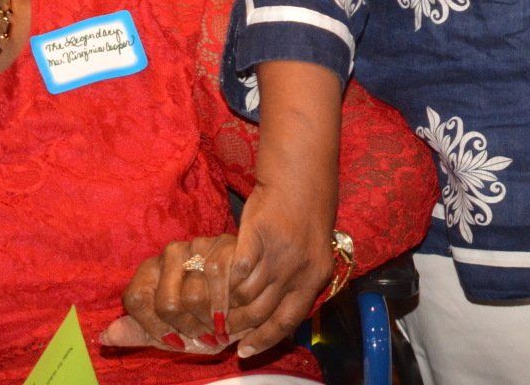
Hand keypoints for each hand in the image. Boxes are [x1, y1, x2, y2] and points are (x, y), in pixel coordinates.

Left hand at [101, 234, 236, 354]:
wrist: (246, 299)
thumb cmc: (201, 318)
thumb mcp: (168, 332)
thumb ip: (137, 333)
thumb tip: (103, 337)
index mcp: (149, 272)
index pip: (137, 300)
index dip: (155, 328)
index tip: (174, 341)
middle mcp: (169, 253)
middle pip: (166, 303)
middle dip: (187, 329)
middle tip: (203, 335)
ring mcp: (196, 245)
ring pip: (193, 296)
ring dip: (209, 322)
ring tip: (218, 326)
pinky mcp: (223, 244)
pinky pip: (219, 282)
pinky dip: (227, 308)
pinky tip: (232, 314)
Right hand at [225, 182, 335, 358]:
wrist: (300, 177)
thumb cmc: (305, 216)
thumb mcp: (312, 254)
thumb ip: (298, 282)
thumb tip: (277, 315)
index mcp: (315, 278)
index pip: (288, 321)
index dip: (265, 340)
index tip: (245, 352)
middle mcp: (298, 270)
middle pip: (263, 312)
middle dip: (240, 326)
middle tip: (222, 331)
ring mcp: (277, 254)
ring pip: (246, 295)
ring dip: (228, 305)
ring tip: (214, 309)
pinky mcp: (257, 237)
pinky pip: (236, 271)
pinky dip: (224, 280)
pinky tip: (215, 283)